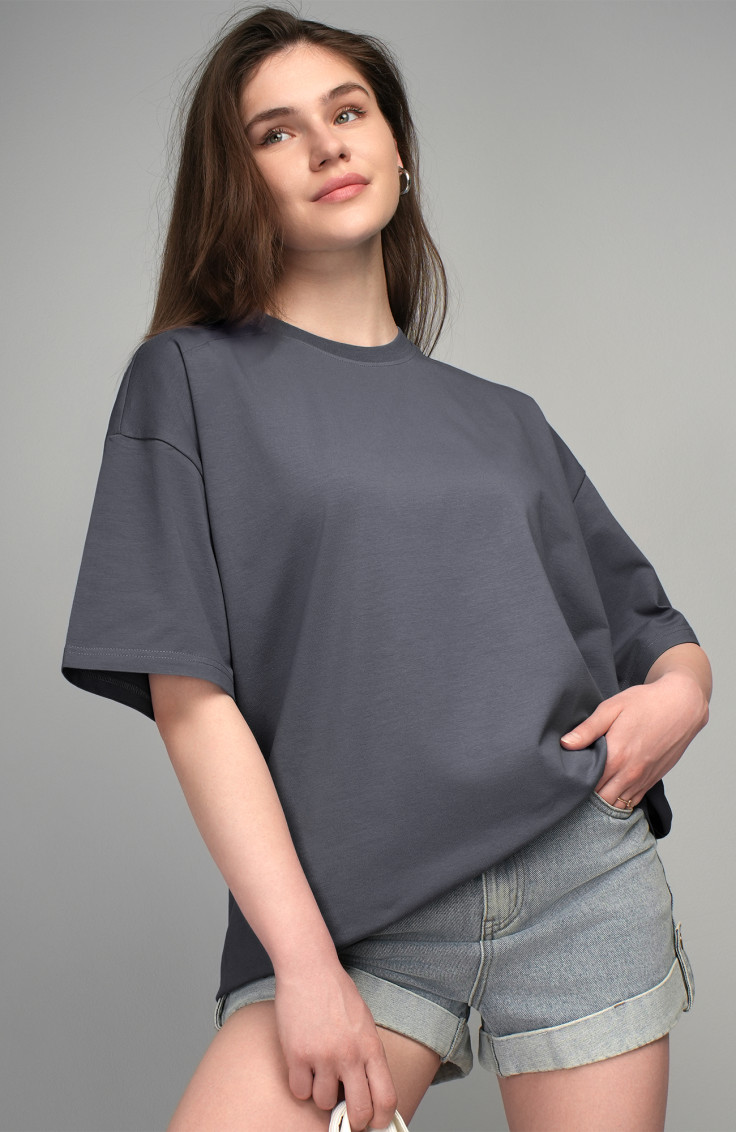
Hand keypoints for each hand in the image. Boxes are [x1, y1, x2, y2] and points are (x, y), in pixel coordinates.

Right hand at [274, 960, 398, 1131]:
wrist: (309, 969)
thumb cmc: (337, 993)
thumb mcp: (364, 1023)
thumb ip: (367, 1054)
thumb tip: (369, 1088)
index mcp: (371, 1047)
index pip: (386, 1098)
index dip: (381, 1119)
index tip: (374, 1122)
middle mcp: (349, 1056)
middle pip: (358, 1112)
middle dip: (353, 1121)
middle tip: (346, 1115)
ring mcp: (322, 1057)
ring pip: (323, 1102)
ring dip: (321, 1094)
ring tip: (320, 1072)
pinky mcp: (296, 1055)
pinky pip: (299, 1091)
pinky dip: (300, 1084)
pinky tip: (303, 1066)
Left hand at [560, 669, 708, 807]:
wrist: (682, 705)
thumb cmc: (645, 703)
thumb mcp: (612, 708)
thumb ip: (588, 729)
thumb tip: (565, 744)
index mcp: (616, 756)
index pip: (587, 784)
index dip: (575, 782)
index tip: (567, 775)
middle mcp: (630, 773)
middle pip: (600, 799)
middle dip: (586, 795)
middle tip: (576, 782)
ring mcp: (643, 779)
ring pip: (617, 804)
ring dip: (603, 799)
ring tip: (591, 787)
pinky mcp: (653, 780)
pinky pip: (633, 801)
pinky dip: (620, 800)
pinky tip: (611, 789)